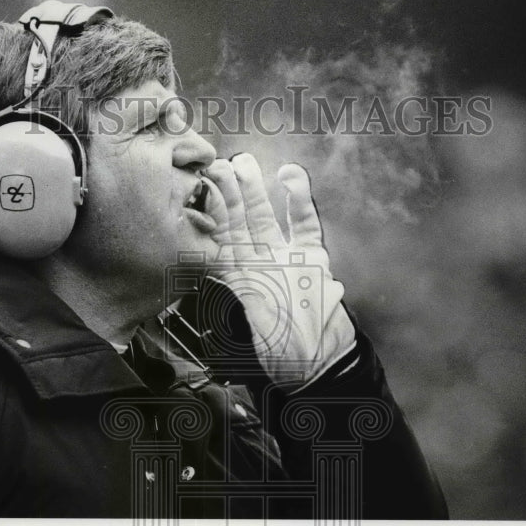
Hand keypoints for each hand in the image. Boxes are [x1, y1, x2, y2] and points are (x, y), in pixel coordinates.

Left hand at [203, 154, 355, 388]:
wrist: (321, 364)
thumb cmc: (284, 356)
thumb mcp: (253, 328)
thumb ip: (243, 297)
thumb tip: (226, 273)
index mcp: (241, 281)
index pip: (222, 239)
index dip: (212, 214)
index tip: (204, 188)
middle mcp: (259, 266)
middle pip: (240, 222)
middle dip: (231, 192)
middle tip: (221, 163)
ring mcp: (285, 259)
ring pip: (266, 217)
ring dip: (255, 189)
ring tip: (246, 161)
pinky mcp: (313, 259)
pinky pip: (304, 225)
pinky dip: (299, 201)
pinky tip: (290, 176)